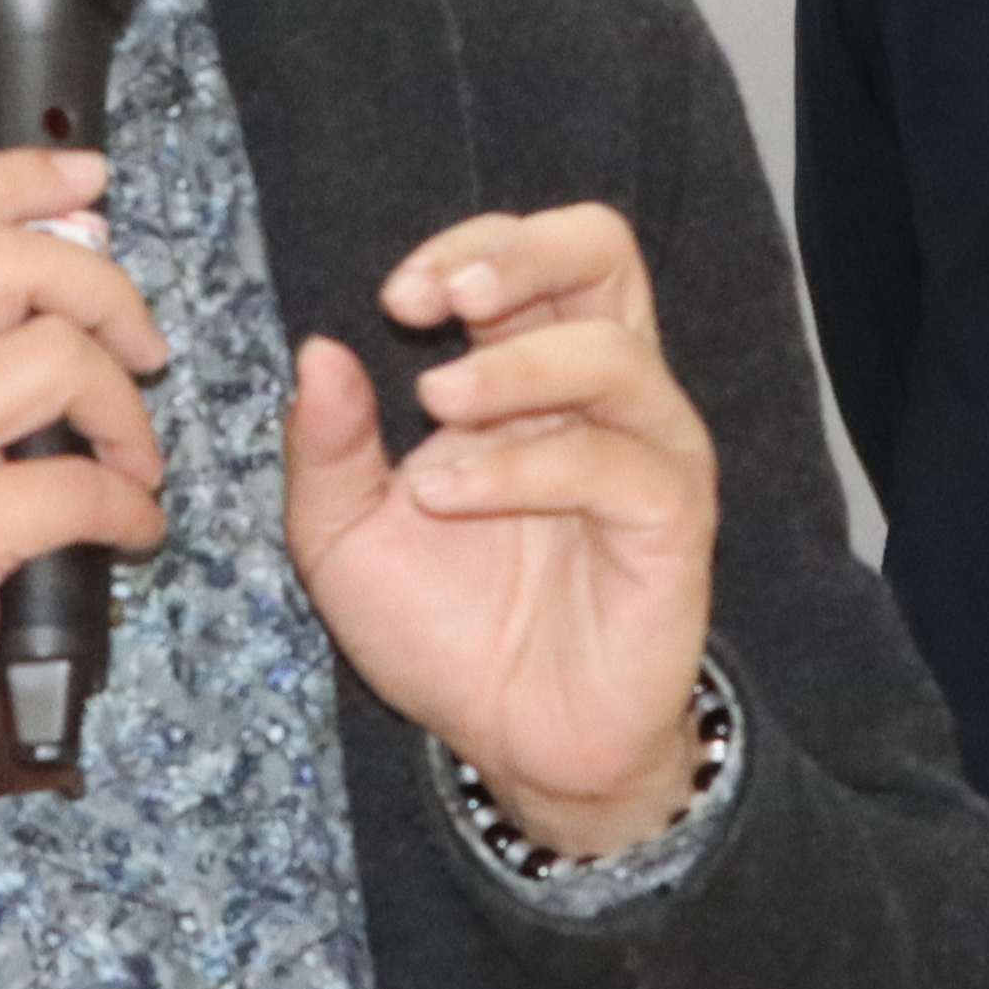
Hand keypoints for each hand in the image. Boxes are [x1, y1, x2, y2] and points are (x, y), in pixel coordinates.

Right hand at [0, 147, 169, 817]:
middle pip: (10, 262)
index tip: (91, 181)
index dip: (18, 175)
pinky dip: (132, 507)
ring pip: (56, 359)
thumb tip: (54, 250)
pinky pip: (78, 485)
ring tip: (132, 461)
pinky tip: (131, 531)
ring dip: (127, 412)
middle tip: (142, 352)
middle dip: (108, 294)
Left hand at [281, 205, 714, 858]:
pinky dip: (521, 467)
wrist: (506, 739)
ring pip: (613, 353)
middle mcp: (599, 392)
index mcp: (526, 370)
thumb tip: (317, 349)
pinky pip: (617, 465)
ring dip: (511, 369)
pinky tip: (448, 494)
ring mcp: (646, 453)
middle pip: (604, 250)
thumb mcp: (342, 533)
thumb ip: (326, 446)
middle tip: (445, 301)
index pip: (527, 251)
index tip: (397, 299)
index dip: (465, 248)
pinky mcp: (671, 524)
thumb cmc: (439, 624)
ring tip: (434, 411)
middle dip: (518, 253)